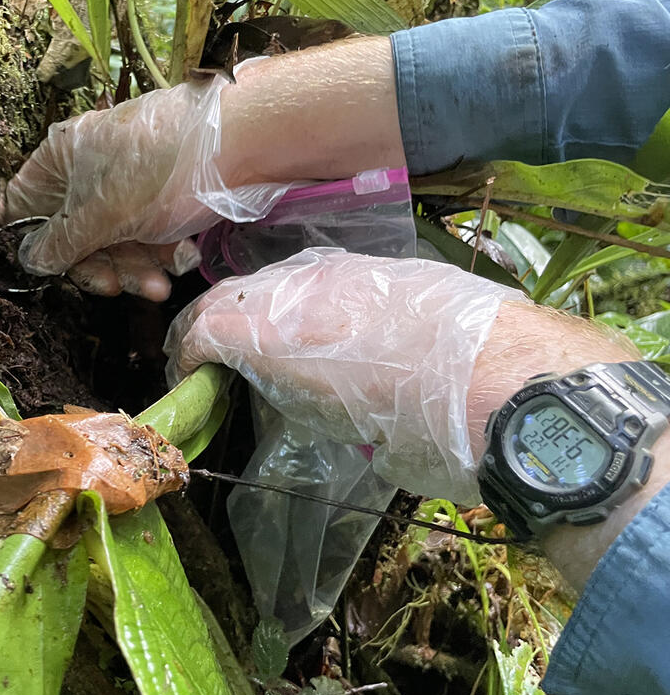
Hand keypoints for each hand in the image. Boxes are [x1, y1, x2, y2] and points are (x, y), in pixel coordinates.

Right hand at [0, 37, 406, 299]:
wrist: (242, 144)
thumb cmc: (157, 175)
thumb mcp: (101, 216)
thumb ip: (60, 244)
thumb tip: (28, 259)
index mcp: (60, 159)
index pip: (22, 205)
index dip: (33, 241)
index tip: (54, 270)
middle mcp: (87, 168)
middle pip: (74, 233)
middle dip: (102, 265)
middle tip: (122, 288)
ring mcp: (127, 180)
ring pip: (114, 239)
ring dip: (138, 267)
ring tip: (162, 282)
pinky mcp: (162, 194)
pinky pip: (147, 231)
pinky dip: (163, 249)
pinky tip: (183, 254)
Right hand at [166, 248, 526, 502]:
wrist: (508, 383)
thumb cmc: (414, 428)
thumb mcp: (332, 429)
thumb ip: (286, 394)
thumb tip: (279, 385)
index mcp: (272, 331)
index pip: (201, 327)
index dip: (185, 356)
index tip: (187, 380)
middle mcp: (297, 286)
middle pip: (232, 295)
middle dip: (213, 329)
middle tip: (216, 363)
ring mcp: (341, 269)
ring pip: (277, 280)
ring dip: (259, 310)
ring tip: (269, 347)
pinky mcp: (380, 264)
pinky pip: (322, 276)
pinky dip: (305, 301)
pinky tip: (326, 330)